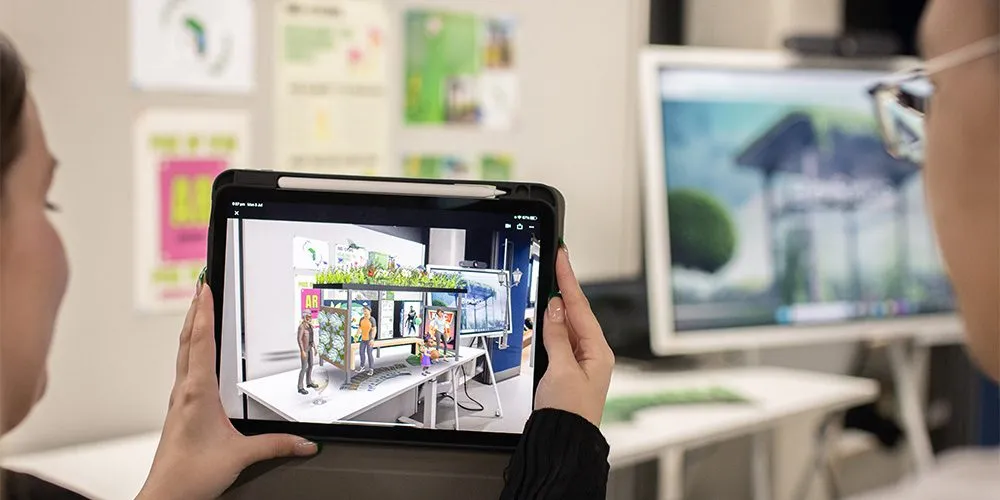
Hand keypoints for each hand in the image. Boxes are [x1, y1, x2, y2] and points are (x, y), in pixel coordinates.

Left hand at [138, 285, 317, 499]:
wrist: (165, 496)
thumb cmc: (190, 475)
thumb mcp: (241, 456)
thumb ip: (276, 446)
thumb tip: (304, 443)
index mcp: (197, 393)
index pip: (201, 341)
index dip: (203, 311)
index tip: (205, 287)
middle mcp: (184, 392)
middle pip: (187, 340)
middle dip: (195, 311)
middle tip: (200, 286)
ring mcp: (179, 401)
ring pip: (183, 354)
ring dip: (190, 328)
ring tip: (197, 310)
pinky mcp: (179, 411)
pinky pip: (184, 370)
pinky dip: (190, 350)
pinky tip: (197, 354)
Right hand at [535, 247, 614, 426]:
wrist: (564, 440)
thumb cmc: (569, 412)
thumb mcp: (560, 369)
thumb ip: (557, 335)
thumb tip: (555, 306)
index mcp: (598, 351)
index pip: (580, 306)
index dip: (569, 279)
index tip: (563, 256)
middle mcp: (593, 354)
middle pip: (576, 312)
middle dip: (563, 288)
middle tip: (555, 262)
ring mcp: (582, 362)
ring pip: (566, 326)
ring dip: (554, 312)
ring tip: (545, 293)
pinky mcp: (569, 369)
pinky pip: (560, 341)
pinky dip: (550, 330)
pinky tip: (543, 325)